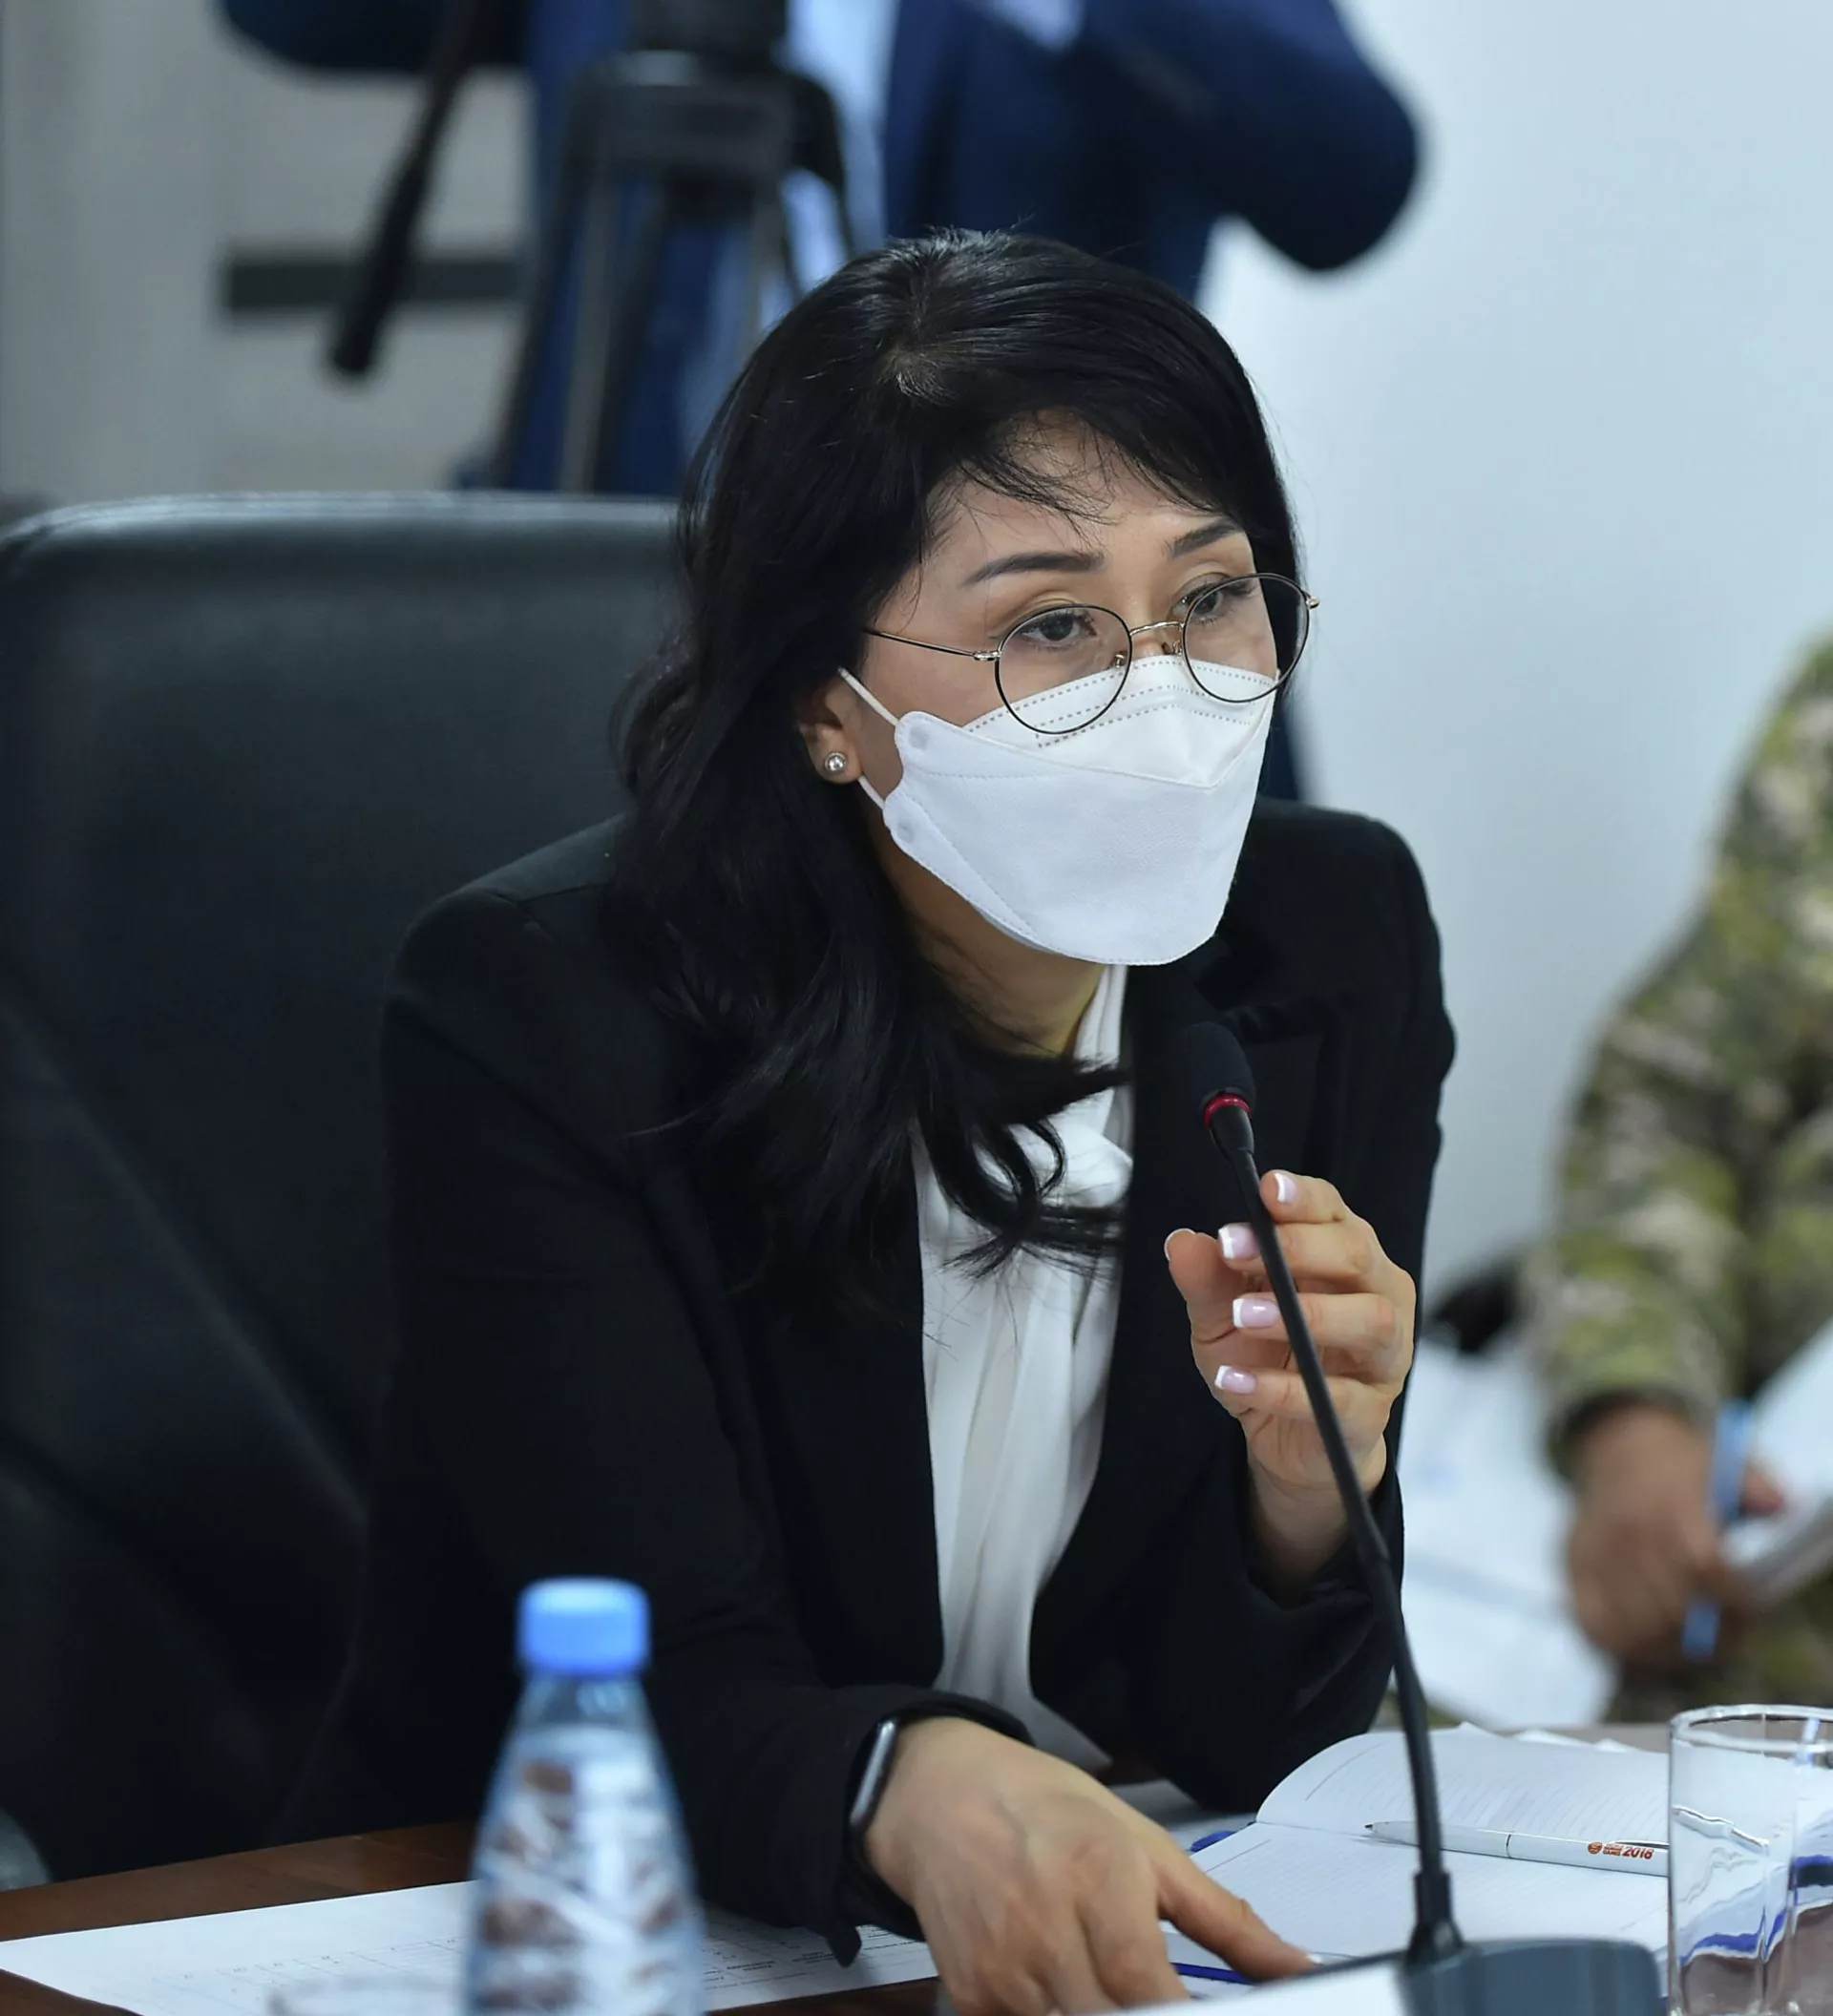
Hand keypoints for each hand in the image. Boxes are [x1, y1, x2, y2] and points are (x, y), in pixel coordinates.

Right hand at [865, 1719, 1306, 2012]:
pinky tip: (1070, 1993)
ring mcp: (1002, 1972)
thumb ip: (1226, 1921)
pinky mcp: (971, 1997)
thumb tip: (1300, 1969)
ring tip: (1115, 1988)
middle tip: (1165, 2001)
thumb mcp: (1147, 1845)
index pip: (1147, 1987)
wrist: (938, 1794)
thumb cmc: (1051, 1810)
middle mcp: (1045, 1932)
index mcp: (1099, 1881)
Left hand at [1166, 1173, 1413, 1586]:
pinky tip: (1237, 1381)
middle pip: (1358, 1254)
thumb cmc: (1265, 1358)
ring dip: (1306, 1314)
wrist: (1284, 1438)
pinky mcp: (1370, 1413)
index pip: (1332, 1211)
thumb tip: (1183, 1242)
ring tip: (1245, 1315)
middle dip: (1298, 1246)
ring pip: (1372, 1320)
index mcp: (1340, 1256)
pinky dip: (1285, 1390)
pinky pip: (1341, 1398)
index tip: (1265, 1188)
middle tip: (1234, 1249)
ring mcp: (1382, 1355)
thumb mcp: (1220, 1315)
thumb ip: (1207, 1279)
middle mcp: (1375, 1294)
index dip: (1302, 1197)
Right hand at [1566, 1402, 1778, 1669]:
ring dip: (1673, 1647)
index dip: (1731, 1597)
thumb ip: (1757, 1485)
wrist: (1617, 1448)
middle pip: (1670, 1605)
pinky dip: (1628, 1645)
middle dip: (1708, 1631)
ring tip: (1697, 1643)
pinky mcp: (1574, 1569)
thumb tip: (1780, 1506)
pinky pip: (1596, 1625)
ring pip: (1636, 1625)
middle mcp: (1627, 1531)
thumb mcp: (1724, 1463)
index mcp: (1667, 1503)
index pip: (1702, 1564)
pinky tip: (1654, 1643)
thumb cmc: (1681, 1465)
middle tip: (1730, 1634)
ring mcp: (1596, 1554)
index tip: (1750, 1607)